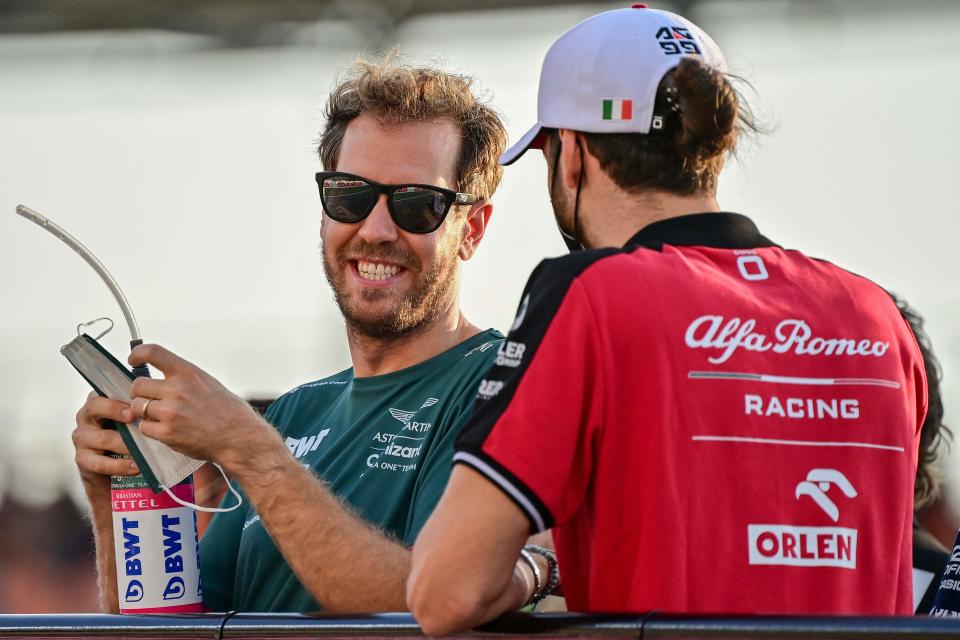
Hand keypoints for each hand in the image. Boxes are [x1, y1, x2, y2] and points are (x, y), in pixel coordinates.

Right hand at [73, 391, 139, 495]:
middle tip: (135, 417)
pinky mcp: (83, 459)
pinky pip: (100, 463)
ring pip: (103, 438)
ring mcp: (82, 438)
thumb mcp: (131, 418)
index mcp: (98, 402)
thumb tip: (159, 392)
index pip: (104, 392)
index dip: (119, 396)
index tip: (136, 402)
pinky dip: (120, 465)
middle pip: (95, 407)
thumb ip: (139, 405)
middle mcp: (86, 417)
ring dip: (126, 444)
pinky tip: (136, 467)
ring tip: (144, 449)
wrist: (113, 467)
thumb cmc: (125, 436)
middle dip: (116, 411)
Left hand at [123, 343, 281, 472]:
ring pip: (137, 407)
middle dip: (141, 393)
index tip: (134, 361)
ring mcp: (171, 412)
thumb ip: (182, 378)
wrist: (238, 436)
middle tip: (150, 399)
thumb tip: (159, 377)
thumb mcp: (207, 383)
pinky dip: (151, 429)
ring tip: (160, 416)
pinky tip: (165, 429)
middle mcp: (177, 389)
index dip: (137, 355)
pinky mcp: (167, 433)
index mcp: (188, 373)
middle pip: (138, 385)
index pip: (153, 352)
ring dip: (144, 412)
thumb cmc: (227, 410)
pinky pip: (144, 427)